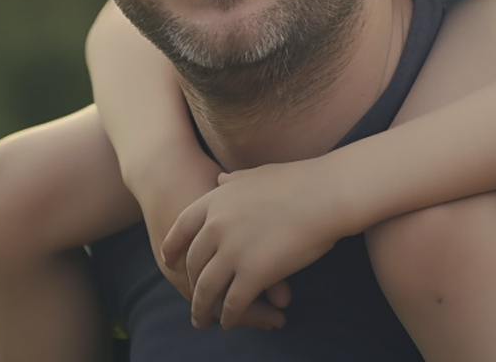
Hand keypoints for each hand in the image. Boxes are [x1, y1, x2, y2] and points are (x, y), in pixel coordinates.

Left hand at [136, 155, 291, 330]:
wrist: (325, 194)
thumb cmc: (299, 181)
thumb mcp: (256, 174)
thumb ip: (234, 181)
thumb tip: (220, 179)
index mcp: (216, 200)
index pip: (180, 229)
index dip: (173, 249)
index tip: (171, 262)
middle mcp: (217, 226)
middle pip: (194, 263)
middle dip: (192, 284)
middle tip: (195, 297)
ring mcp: (233, 250)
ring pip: (207, 289)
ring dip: (203, 309)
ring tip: (204, 321)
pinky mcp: (253, 273)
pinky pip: (233, 303)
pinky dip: (229, 316)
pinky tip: (230, 322)